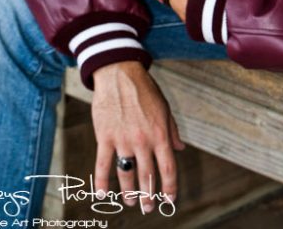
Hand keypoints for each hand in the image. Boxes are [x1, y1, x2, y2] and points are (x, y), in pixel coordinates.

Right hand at [91, 61, 184, 212]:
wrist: (120, 73)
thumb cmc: (144, 90)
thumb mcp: (164, 108)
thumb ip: (172, 130)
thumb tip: (180, 148)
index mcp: (160, 134)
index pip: (168, 168)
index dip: (170, 187)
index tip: (170, 199)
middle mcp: (143, 140)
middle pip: (147, 176)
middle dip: (148, 195)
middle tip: (148, 208)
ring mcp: (123, 140)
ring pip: (126, 174)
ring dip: (129, 191)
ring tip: (130, 201)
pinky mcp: (105, 137)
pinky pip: (103, 165)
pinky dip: (102, 182)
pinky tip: (103, 194)